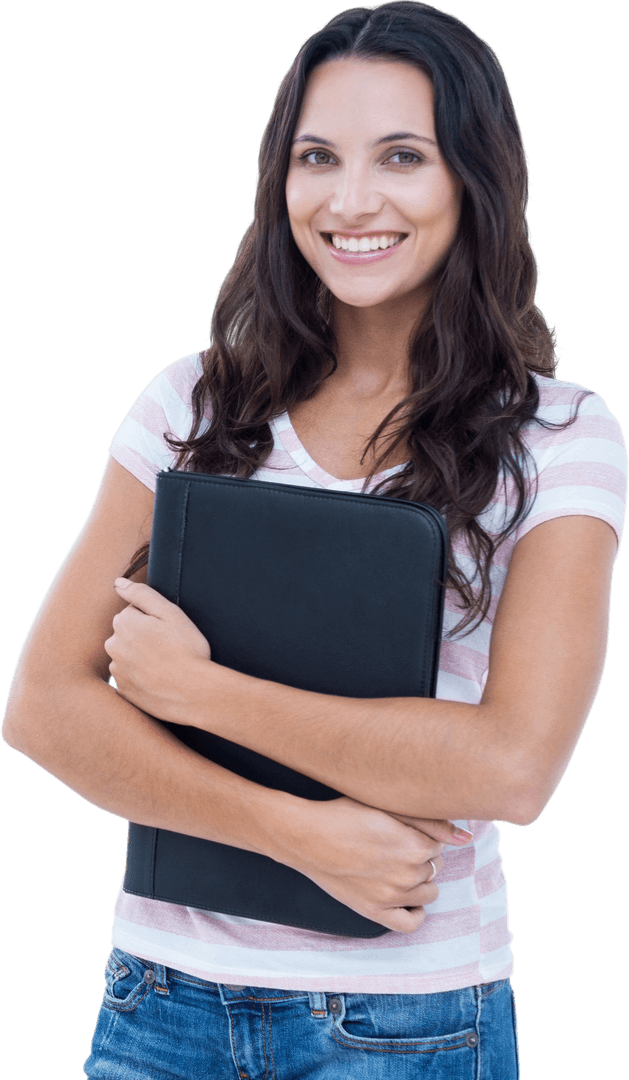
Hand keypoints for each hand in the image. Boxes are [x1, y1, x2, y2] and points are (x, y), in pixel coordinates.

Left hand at [104, 579, 211, 719]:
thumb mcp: (169, 612)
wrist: (193, 692)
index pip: (133, 612)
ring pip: (128, 657)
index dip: (154, 619)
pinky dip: (141, 678)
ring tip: (166, 665)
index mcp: (122, 623)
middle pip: (127, 634)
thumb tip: (118, 583)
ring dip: (141, 658)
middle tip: (169, 647)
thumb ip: (141, 594)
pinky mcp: (123, 691)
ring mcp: (117, 671)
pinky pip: (130, 678)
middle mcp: (113, 647)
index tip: (168, 630)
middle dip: (144, 638)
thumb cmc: (185, 649)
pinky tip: (159, 680)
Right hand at [273, 795, 471, 932]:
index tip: (404, 829)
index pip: (439, 844)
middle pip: (435, 867)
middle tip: (396, 843)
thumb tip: (466, 838)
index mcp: (414, 845)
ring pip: (429, 892)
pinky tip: (407, 897)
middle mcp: (408, 874)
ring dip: (420, 879)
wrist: (306, 836)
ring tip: (397, 865)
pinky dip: (415, 911)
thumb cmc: (344, 813)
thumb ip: (430, 820)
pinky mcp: (375, 912)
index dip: (423, 835)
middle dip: (422, 856)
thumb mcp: (387, 807)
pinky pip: (411, 922)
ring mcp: (392, 896)